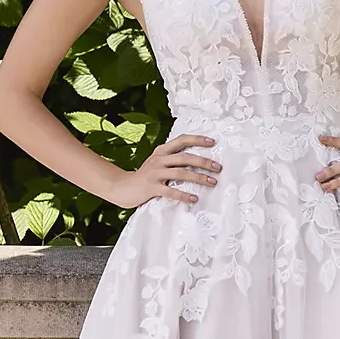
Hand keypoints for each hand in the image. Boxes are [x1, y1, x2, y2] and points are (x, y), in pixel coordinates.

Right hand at [105, 133, 222, 208]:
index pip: (181, 140)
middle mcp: (159, 159)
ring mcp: (155, 173)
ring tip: (212, 182)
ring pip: (181, 173)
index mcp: (161, 151)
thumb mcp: (156, 163)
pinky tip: (194, 198)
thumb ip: (172, 159)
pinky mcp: (152, 188)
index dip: (197, 140)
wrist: (122, 187)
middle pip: (185, 157)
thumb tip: (195, 160)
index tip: (212, 142)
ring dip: (199, 178)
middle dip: (204, 162)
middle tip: (218, 167)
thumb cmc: (145, 176)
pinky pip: (171, 191)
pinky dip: (184, 195)